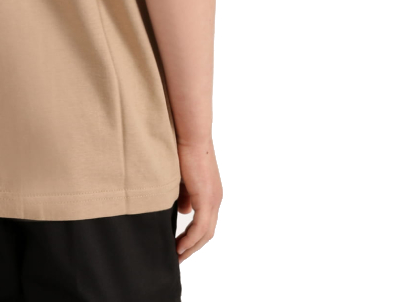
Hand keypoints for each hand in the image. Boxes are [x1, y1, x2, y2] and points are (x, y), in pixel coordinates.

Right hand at [173, 139, 222, 262]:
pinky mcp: (207, 198)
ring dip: (191, 247)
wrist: (191, 135)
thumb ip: (185, 195)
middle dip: (192, 247)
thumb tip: (183, 211)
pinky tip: (179, 245)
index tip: (179, 246)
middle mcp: (215, 199)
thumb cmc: (184, 150)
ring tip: (177, 256)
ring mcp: (213, 199)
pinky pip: (200, 227)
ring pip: (205, 233)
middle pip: (207, 233)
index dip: (193, 237)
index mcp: (211, 194)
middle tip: (178, 257)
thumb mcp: (183, 178)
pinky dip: (190, 239)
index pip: (205, 223)